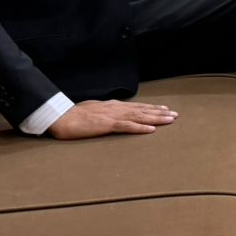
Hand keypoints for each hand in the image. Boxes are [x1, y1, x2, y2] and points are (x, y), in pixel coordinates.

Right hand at [49, 100, 176, 138]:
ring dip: (156, 118)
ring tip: (169, 120)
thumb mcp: (93, 111)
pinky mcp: (106, 125)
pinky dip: (140, 127)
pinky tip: (151, 129)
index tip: (164, 109)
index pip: (136, 106)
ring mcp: (112, 116)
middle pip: (142, 110)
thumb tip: (110, 115)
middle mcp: (116, 108)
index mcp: (112, 106)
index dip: (151, 108)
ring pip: (139, 116)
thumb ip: (104, 113)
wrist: (61, 117)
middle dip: (159, 112)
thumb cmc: (74, 116)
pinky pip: (126, 126)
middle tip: (175, 115)